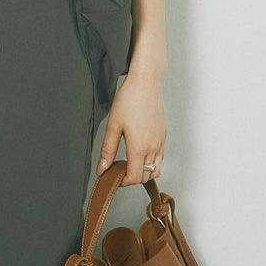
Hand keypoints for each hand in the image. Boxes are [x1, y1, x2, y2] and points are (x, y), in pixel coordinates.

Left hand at [96, 68, 166, 185]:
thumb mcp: (113, 125)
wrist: (146, 83)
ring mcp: (160, 142)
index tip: (114, 177)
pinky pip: (160, 157)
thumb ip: (107, 150)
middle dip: (132, 178)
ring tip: (130, 163)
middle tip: (119, 169)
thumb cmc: (129, 100)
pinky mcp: (164, 135)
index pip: (135, 178)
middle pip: (146, 176)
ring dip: (144, 172)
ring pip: (156, 169)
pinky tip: (140, 152)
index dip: (123, 182)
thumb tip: (102, 168)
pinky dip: (151, 162)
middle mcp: (153, 147)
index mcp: (139, 147)